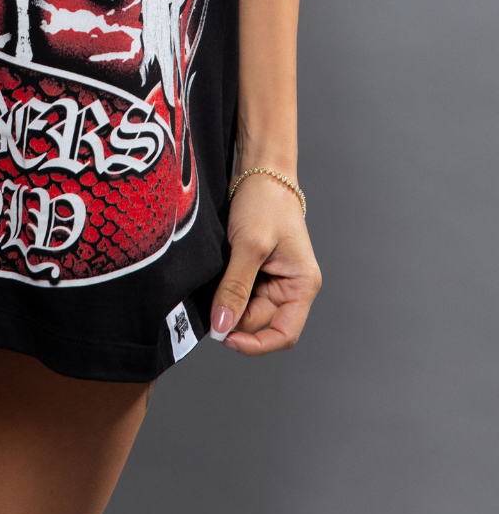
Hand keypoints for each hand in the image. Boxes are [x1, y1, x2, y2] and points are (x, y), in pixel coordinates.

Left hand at [210, 174, 320, 353]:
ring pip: (246, 309)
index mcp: (302, 285)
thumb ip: (235, 288)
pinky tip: (215, 275)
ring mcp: (272, 279)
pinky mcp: (255, 270)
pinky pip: (239, 292)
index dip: (256, 344)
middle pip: (259, 322)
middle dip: (235, 316)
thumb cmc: (265, 201)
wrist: (259, 169)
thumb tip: (222, 327)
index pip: (284, 334)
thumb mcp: (249, 245)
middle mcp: (290, 287)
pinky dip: (225, 289)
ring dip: (228, 301)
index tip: (226, 338)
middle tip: (211, 299)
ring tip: (215, 278)